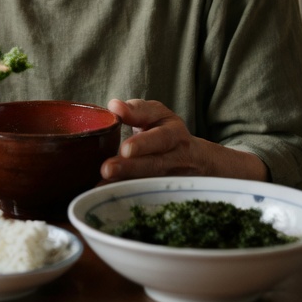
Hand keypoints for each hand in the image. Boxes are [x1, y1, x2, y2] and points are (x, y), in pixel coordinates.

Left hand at [100, 98, 268, 181]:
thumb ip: (136, 110)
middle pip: (156, 164)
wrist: (197, 161)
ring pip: (150, 182)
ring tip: (104, 182)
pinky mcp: (166, 193)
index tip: (125, 144)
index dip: (144, 141)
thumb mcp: (157, 116)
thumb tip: (114, 106)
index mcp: (174, 133)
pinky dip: (125, 194)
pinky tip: (106, 193)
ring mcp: (173, 178)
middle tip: (108, 168)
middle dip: (131, 167)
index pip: (161, 136)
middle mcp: (177, 157)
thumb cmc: (165, 132)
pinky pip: (146, 195)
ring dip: (126, 183)